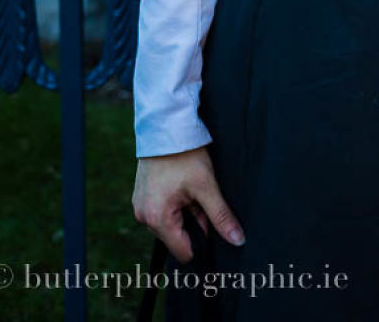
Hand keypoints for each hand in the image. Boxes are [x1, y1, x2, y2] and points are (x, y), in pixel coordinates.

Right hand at [132, 146, 244, 262]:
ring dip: (184, 212)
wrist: (165, 126)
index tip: (211, 221)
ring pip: (169, 224)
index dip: (202, 241)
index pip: (183, 252)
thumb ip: (221, 216)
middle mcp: (143, 217)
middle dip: (192, 222)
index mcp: (157, 219)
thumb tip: (238, 240)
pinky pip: (161, 211)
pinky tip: (181, 185)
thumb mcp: (206, 186)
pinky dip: (174, 204)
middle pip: (176, 238)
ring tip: (188, 187)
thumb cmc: (184, 155)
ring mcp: (139, 206)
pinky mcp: (141, 196)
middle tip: (199, 196)